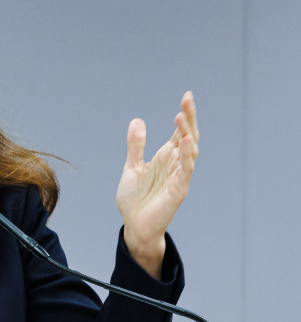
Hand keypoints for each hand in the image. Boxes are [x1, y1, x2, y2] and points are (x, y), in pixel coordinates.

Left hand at [116, 91, 198, 278]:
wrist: (134, 226)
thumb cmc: (135, 199)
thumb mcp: (132, 166)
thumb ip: (136, 145)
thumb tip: (138, 120)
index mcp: (166, 158)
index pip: (179, 132)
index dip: (184, 115)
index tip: (186, 96)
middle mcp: (176, 165)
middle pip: (188, 137)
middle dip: (189, 118)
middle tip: (187, 99)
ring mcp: (179, 178)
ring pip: (189, 151)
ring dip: (186, 134)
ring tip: (181, 116)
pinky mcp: (178, 191)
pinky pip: (186, 171)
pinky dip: (186, 156)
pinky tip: (184, 142)